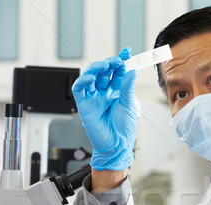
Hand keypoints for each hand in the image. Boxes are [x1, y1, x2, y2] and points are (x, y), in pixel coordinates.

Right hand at [72, 47, 137, 170]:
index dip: (121, 62)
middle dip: (109, 64)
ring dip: (96, 69)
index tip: (128, 52)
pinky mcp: (84, 105)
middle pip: (103, 72)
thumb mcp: (128, 104)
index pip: (117, 72)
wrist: (116, 145)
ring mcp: (93, 98)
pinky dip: (83, 81)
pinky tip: (90, 77)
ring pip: (90, 77)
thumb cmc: (123, 128)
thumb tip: (131, 70)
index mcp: (116, 92)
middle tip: (116, 61)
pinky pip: (79, 89)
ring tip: (105, 66)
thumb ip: (127, 87)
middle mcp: (104, 93)